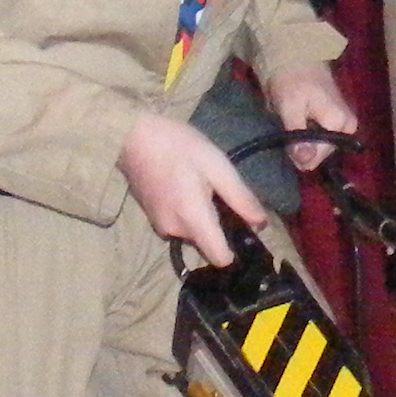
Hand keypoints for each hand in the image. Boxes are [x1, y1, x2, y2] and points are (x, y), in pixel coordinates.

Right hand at [119, 112, 263, 269]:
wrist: (134, 137)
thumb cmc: (180, 147)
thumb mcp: (218, 166)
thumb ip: (240, 198)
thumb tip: (260, 223)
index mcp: (193, 220)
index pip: (220, 259)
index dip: (236, 251)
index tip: (246, 234)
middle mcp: (176, 232)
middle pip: (209, 245)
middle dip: (221, 229)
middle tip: (226, 198)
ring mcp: (161, 228)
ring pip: (195, 235)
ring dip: (205, 220)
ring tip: (207, 189)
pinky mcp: (154, 220)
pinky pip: (181, 226)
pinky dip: (190, 215)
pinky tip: (190, 189)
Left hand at [265, 62, 357, 175]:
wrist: (296, 56)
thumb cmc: (292, 80)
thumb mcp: (290, 108)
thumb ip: (298, 137)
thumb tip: (306, 163)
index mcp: (340, 123)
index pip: (319, 156)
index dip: (299, 153)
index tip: (285, 141)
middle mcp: (347, 126)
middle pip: (321, 153)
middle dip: (302, 145)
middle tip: (287, 128)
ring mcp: (345, 123)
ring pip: (321, 147)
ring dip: (304, 140)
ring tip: (293, 123)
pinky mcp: (339, 120)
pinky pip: (323, 138)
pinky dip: (309, 134)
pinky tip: (300, 123)